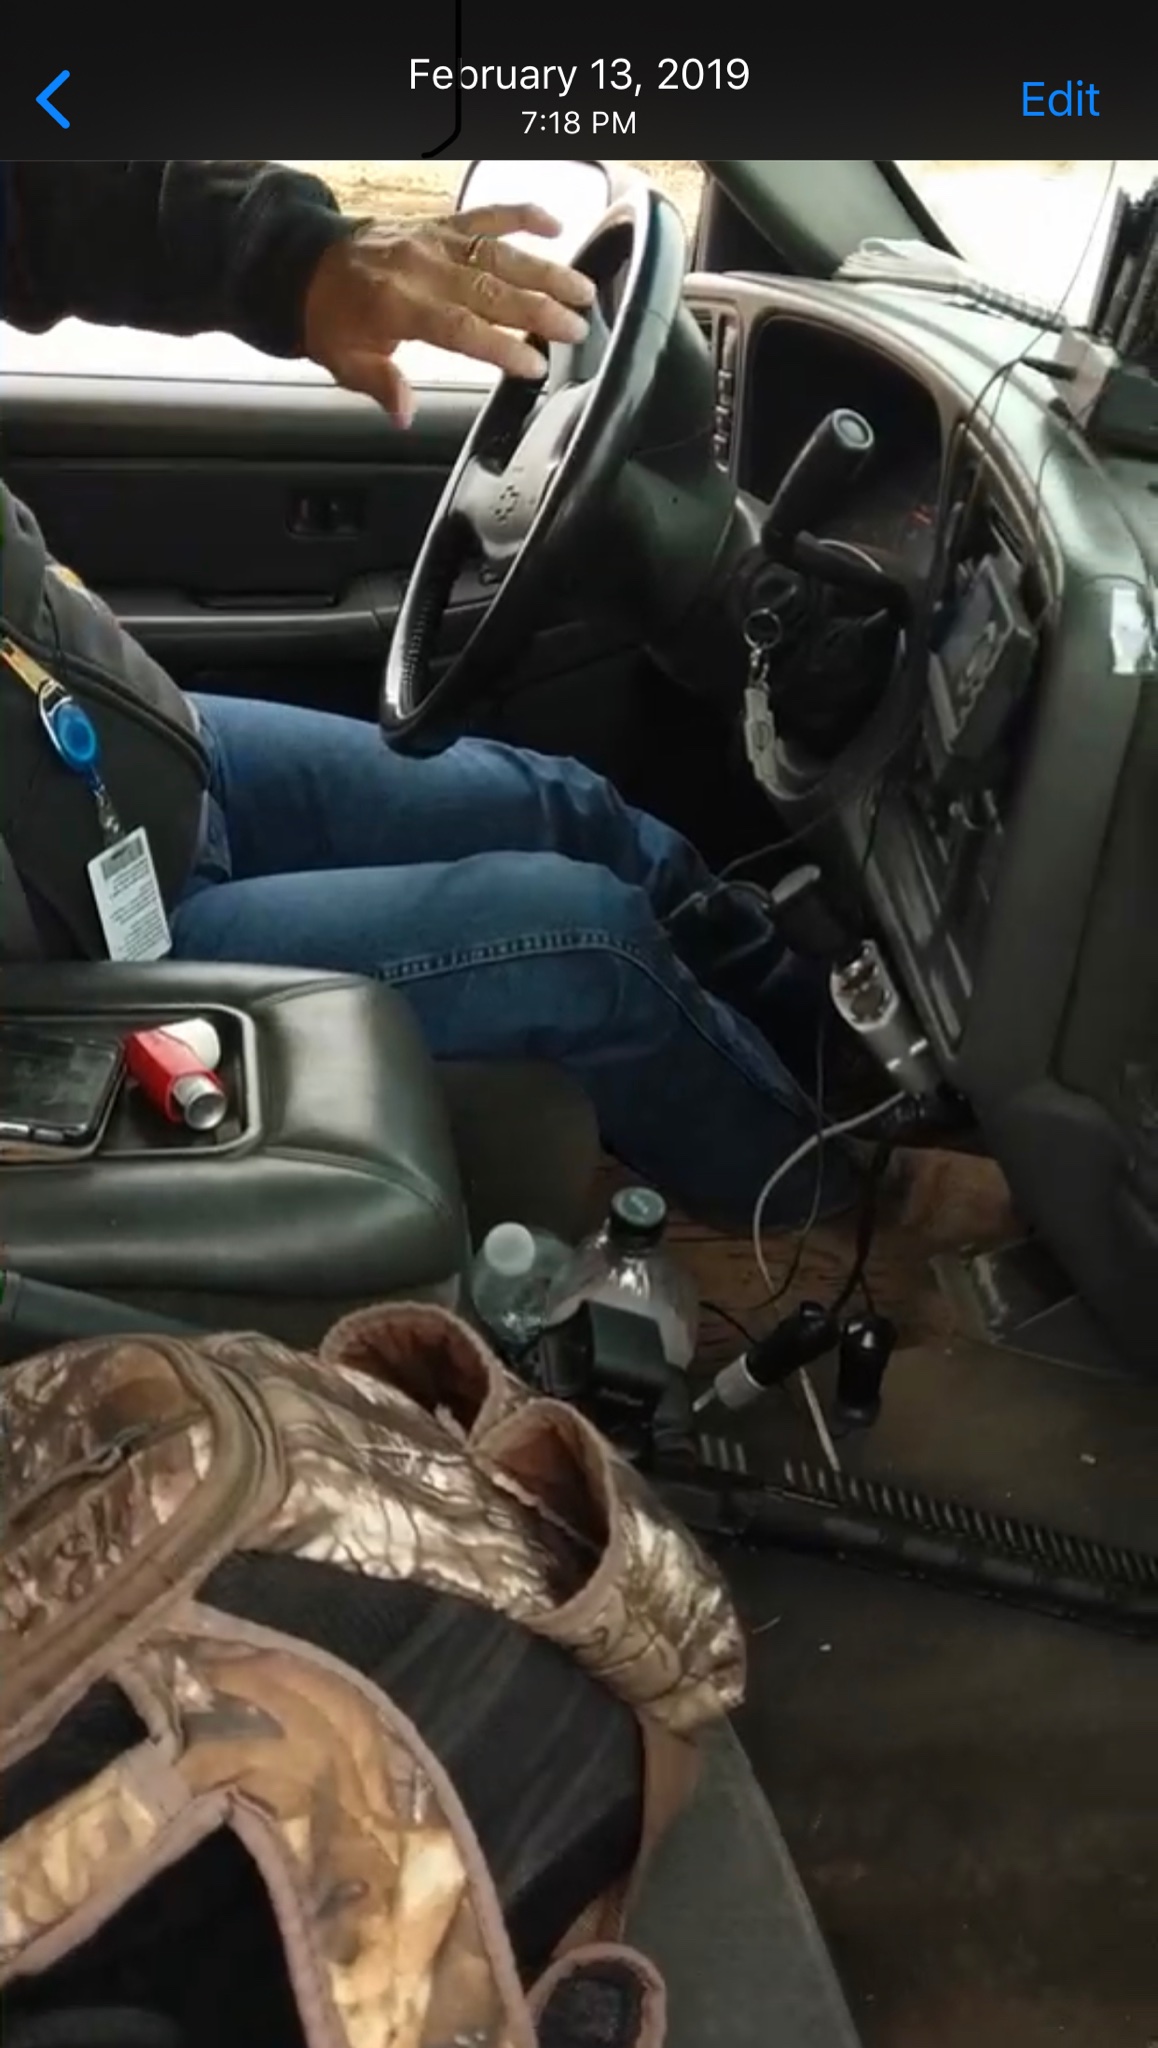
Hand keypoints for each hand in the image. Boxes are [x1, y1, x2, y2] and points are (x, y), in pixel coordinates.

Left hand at [302, 203, 596, 425]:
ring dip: (544, 270)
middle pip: (490, 288)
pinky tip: (555, 224)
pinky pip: (484, 214)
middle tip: (577, 327)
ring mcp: (433, 241)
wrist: (302, 264)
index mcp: (398, 304)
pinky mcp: (438, 225)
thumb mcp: (345, 362)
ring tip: (582, 289)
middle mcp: (421, 266)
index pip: (461, 328)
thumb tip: (405, 413)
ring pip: (498, 252)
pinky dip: (521, 215)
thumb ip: (382, 385)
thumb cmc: (328, 318)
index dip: (501, 347)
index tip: (535, 364)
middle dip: (539, 309)